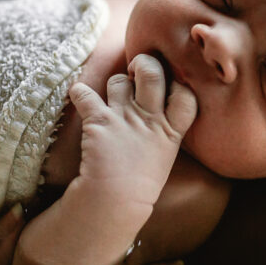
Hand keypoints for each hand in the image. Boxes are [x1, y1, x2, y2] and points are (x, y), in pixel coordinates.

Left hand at [69, 53, 197, 209]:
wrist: (114, 202)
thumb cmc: (139, 186)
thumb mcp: (162, 158)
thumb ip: (162, 133)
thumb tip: (156, 113)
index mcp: (169, 131)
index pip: (186, 96)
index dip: (180, 85)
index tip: (172, 86)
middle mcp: (149, 119)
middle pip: (152, 73)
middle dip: (144, 63)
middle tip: (136, 69)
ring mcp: (124, 118)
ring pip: (119, 80)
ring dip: (114, 84)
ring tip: (112, 97)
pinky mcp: (99, 121)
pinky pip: (84, 93)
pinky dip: (79, 92)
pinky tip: (79, 96)